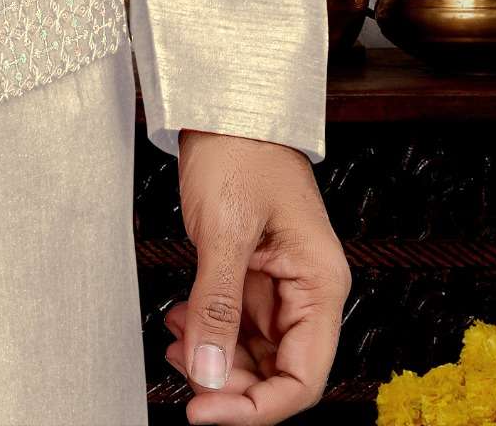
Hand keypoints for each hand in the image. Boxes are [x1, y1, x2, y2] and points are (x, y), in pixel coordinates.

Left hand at [163, 129, 350, 419]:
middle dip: (229, 380)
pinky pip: (236, 321)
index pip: (303, 379)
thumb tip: (208, 374)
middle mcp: (308, 291)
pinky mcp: (254, 271)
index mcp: (320, 285)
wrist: (225, 101)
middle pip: (278, 370)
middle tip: (183, 371)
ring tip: (175, 341)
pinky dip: (207, 329)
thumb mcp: (225, 230)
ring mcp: (280, 283)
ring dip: (214, 356)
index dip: (256, 408)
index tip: (206, 411)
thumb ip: (217, 306)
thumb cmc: (240, 149)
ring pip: (254, 351)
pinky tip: (179, 320)